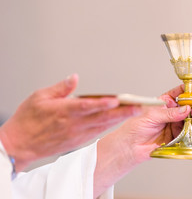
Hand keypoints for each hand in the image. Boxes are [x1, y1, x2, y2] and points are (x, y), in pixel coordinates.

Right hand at [0, 74, 140, 170]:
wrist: (19, 145)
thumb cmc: (27, 120)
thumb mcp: (39, 97)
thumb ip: (60, 88)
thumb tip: (74, 78)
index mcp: (63, 111)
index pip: (86, 106)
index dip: (102, 103)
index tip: (117, 99)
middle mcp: (73, 124)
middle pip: (102, 117)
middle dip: (122, 111)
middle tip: (139, 106)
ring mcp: (78, 134)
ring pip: (104, 125)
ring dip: (121, 118)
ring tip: (137, 110)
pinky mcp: (79, 140)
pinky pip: (99, 131)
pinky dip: (111, 124)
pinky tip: (121, 118)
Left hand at [94, 82, 191, 196]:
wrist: (131, 146)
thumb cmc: (135, 127)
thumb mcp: (152, 116)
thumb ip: (170, 113)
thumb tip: (186, 109)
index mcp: (165, 102)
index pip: (181, 91)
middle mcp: (172, 112)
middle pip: (190, 106)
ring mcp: (176, 124)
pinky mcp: (178, 136)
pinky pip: (191, 132)